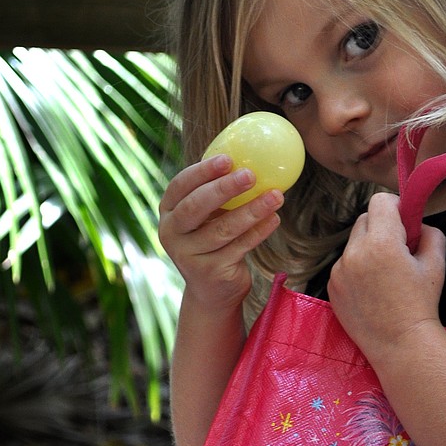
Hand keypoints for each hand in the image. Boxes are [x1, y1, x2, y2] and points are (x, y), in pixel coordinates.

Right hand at [158, 154, 282, 313]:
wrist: (212, 290)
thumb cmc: (213, 241)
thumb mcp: (208, 216)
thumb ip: (217, 192)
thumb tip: (252, 154)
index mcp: (168, 211)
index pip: (180, 185)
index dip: (202, 171)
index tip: (228, 159)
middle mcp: (172, 233)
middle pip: (196, 207)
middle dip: (224, 188)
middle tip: (250, 175)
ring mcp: (188, 256)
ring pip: (222, 229)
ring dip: (251, 210)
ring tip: (276, 196)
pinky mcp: (210, 272)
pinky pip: (239, 247)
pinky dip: (259, 232)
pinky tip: (275, 218)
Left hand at [327, 192, 445, 363]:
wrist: (400, 344)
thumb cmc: (421, 304)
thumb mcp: (436, 263)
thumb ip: (429, 232)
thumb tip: (417, 223)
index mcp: (382, 243)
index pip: (379, 201)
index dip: (395, 207)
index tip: (404, 223)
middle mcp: (355, 253)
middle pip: (364, 219)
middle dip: (381, 227)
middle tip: (397, 249)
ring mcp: (339, 271)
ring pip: (353, 243)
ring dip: (368, 248)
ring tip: (385, 274)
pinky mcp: (331, 287)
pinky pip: (344, 265)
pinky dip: (357, 269)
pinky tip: (372, 289)